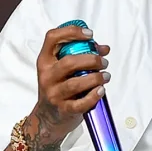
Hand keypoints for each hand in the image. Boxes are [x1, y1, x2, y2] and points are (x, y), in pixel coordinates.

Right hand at [22, 25, 110, 150]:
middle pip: (69, 62)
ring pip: (75, 83)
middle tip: (104, 62)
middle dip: (91, 60)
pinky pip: (80, 103)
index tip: (89, 35)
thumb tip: (104, 49)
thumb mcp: (63, 70)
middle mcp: (47, 75)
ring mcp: (53, 94)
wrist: (47, 118)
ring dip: (95, 77)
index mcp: (45, 61)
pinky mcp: (62, 109)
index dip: (72, 32)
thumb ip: (82, 55)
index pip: (52, 38)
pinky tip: (101, 90)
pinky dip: (93, 96)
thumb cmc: (59, 87)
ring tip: (106, 76)